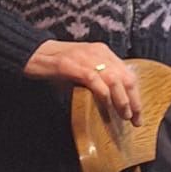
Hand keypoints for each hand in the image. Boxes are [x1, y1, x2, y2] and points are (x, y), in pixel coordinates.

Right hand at [23, 40, 142, 121]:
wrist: (32, 52)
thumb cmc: (56, 64)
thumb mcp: (81, 69)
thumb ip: (96, 79)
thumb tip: (110, 100)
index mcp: (102, 52)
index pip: (127, 74)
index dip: (135, 95)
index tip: (138, 113)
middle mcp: (98, 52)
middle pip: (125, 77)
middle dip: (134, 100)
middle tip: (136, 119)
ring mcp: (85, 58)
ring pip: (114, 79)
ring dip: (122, 99)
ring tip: (124, 115)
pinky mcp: (72, 65)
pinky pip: (95, 81)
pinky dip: (103, 95)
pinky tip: (107, 108)